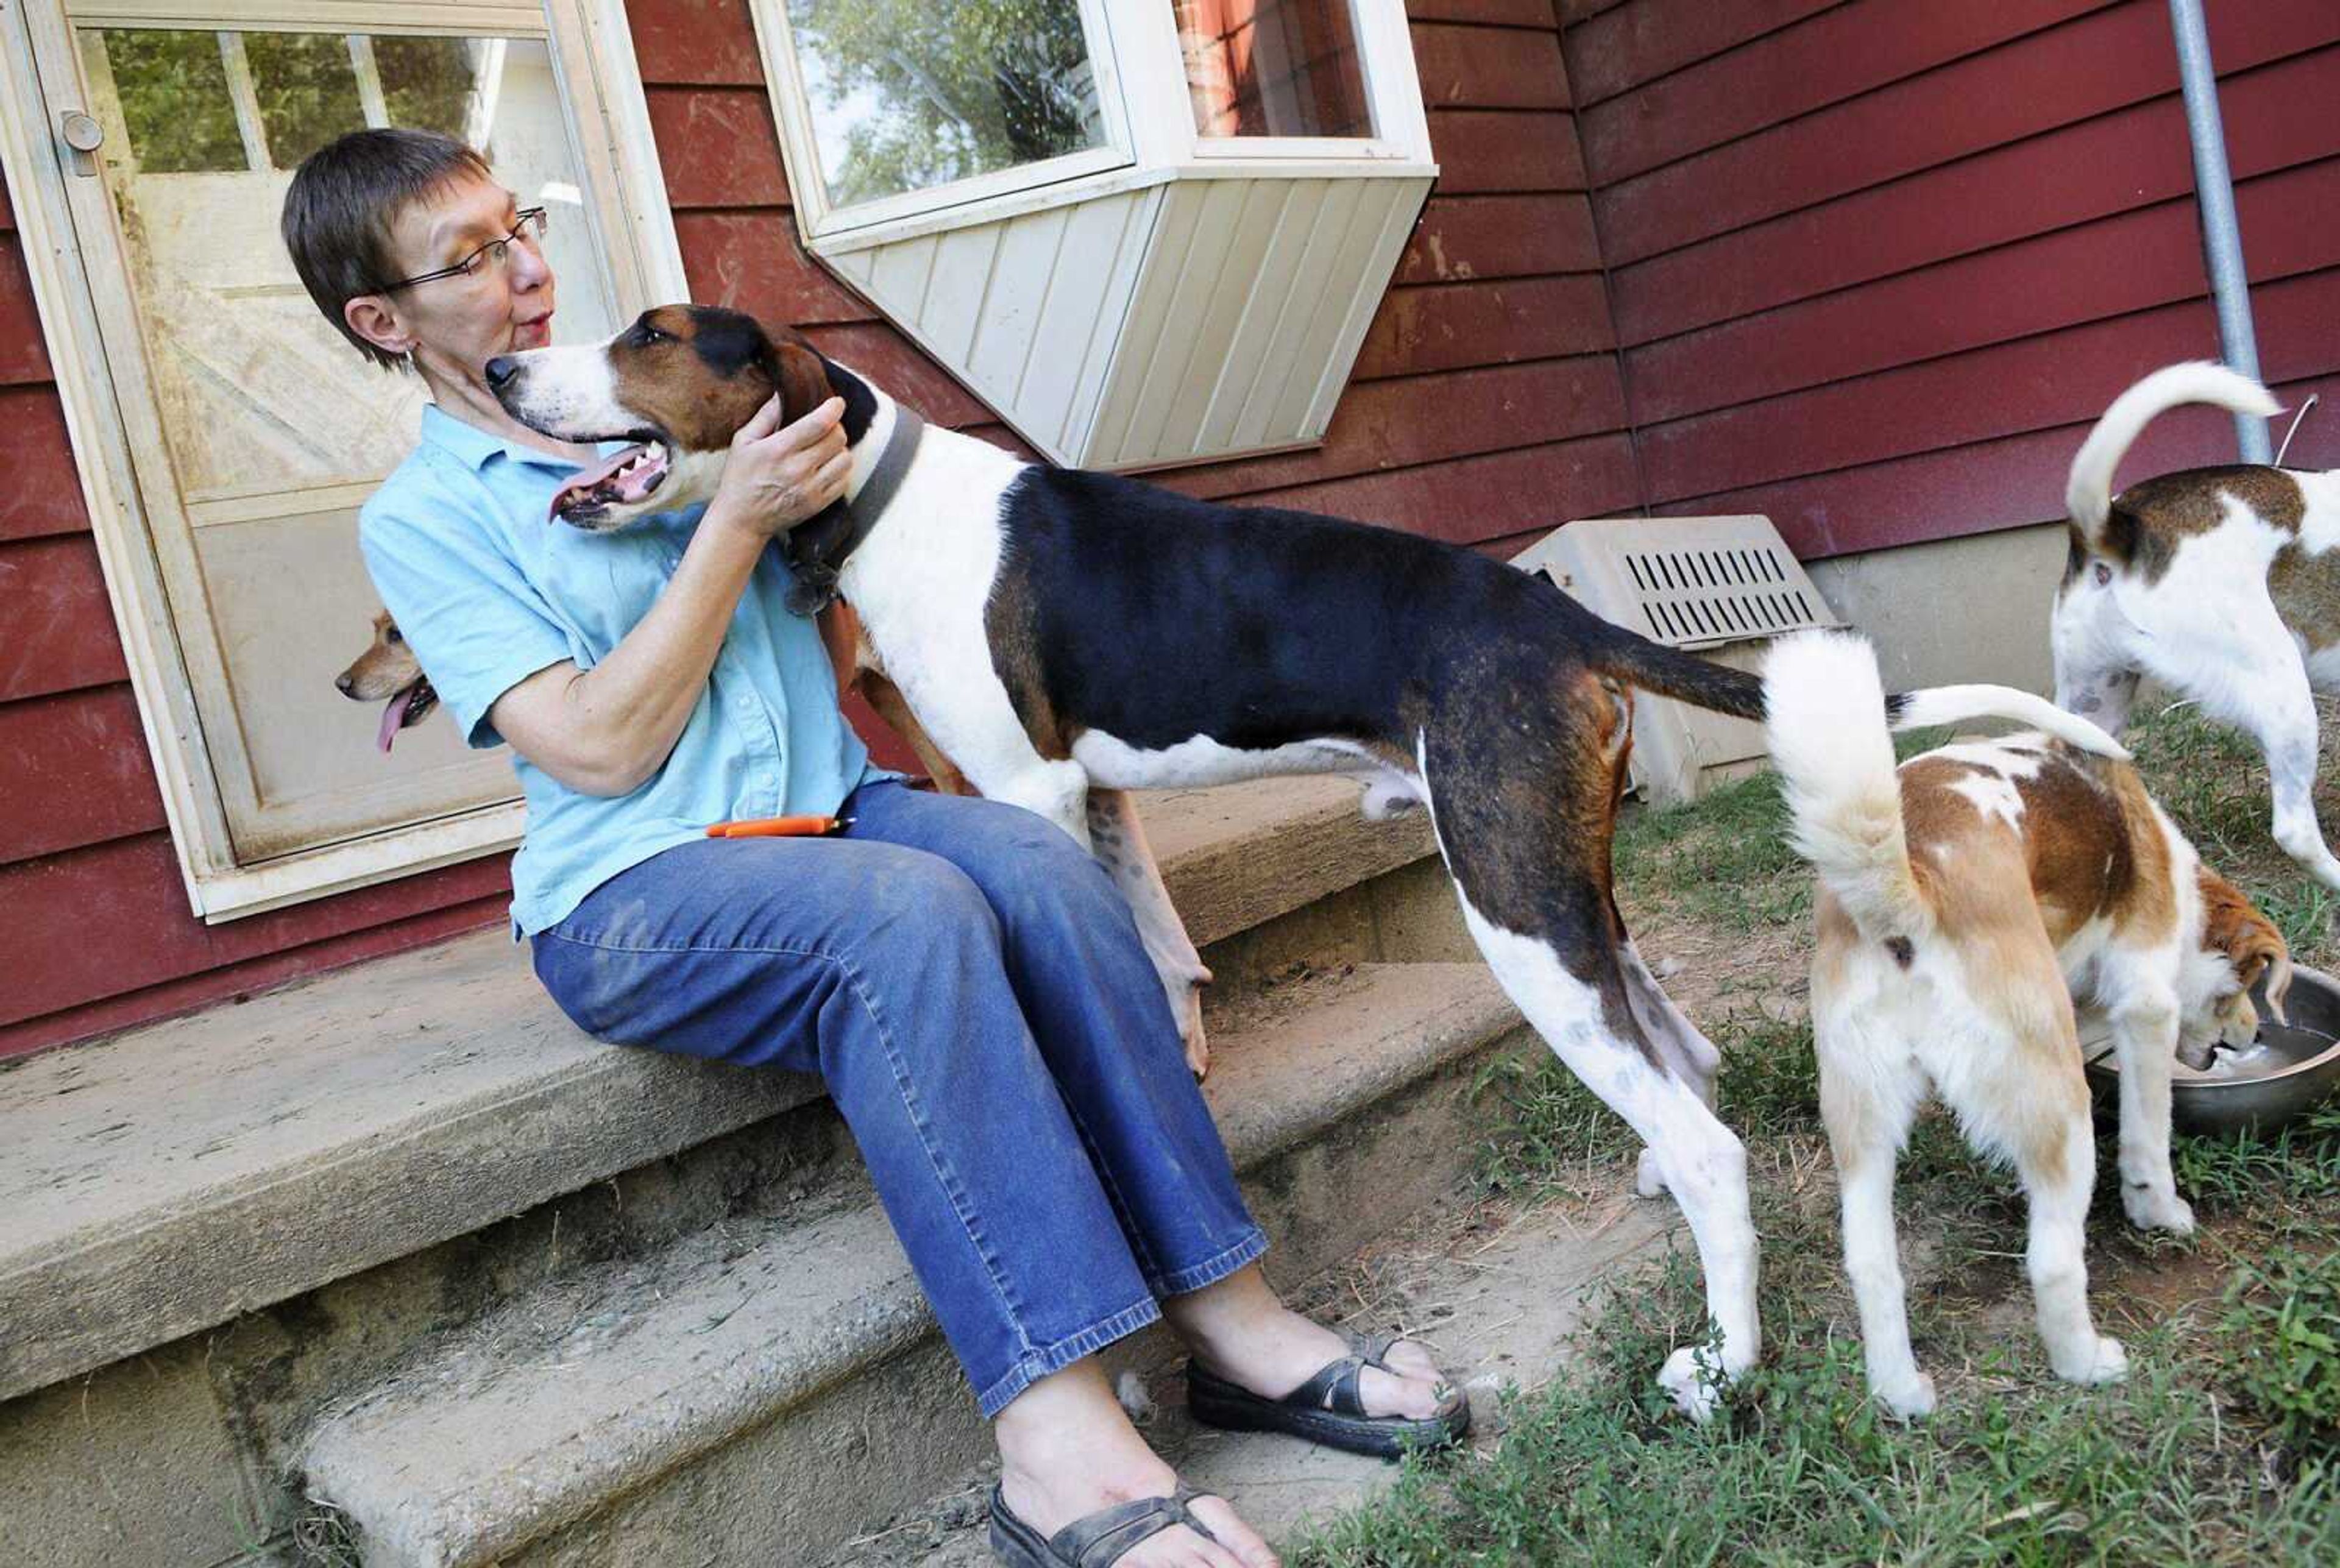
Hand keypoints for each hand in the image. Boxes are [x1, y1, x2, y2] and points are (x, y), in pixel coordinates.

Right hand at [707, 394, 849, 541]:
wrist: (741, 520)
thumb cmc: (740, 477)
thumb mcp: (743, 441)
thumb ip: (765, 415)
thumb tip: (783, 392)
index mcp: (778, 450)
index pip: (819, 423)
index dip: (833, 408)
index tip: (837, 402)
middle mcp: (798, 469)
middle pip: (838, 438)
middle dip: (836, 427)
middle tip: (826, 427)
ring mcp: (811, 489)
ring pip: (845, 459)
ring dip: (839, 449)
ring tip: (826, 448)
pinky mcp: (818, 504)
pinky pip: (844, 480)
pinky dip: (840, 470)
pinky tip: (826, 467)